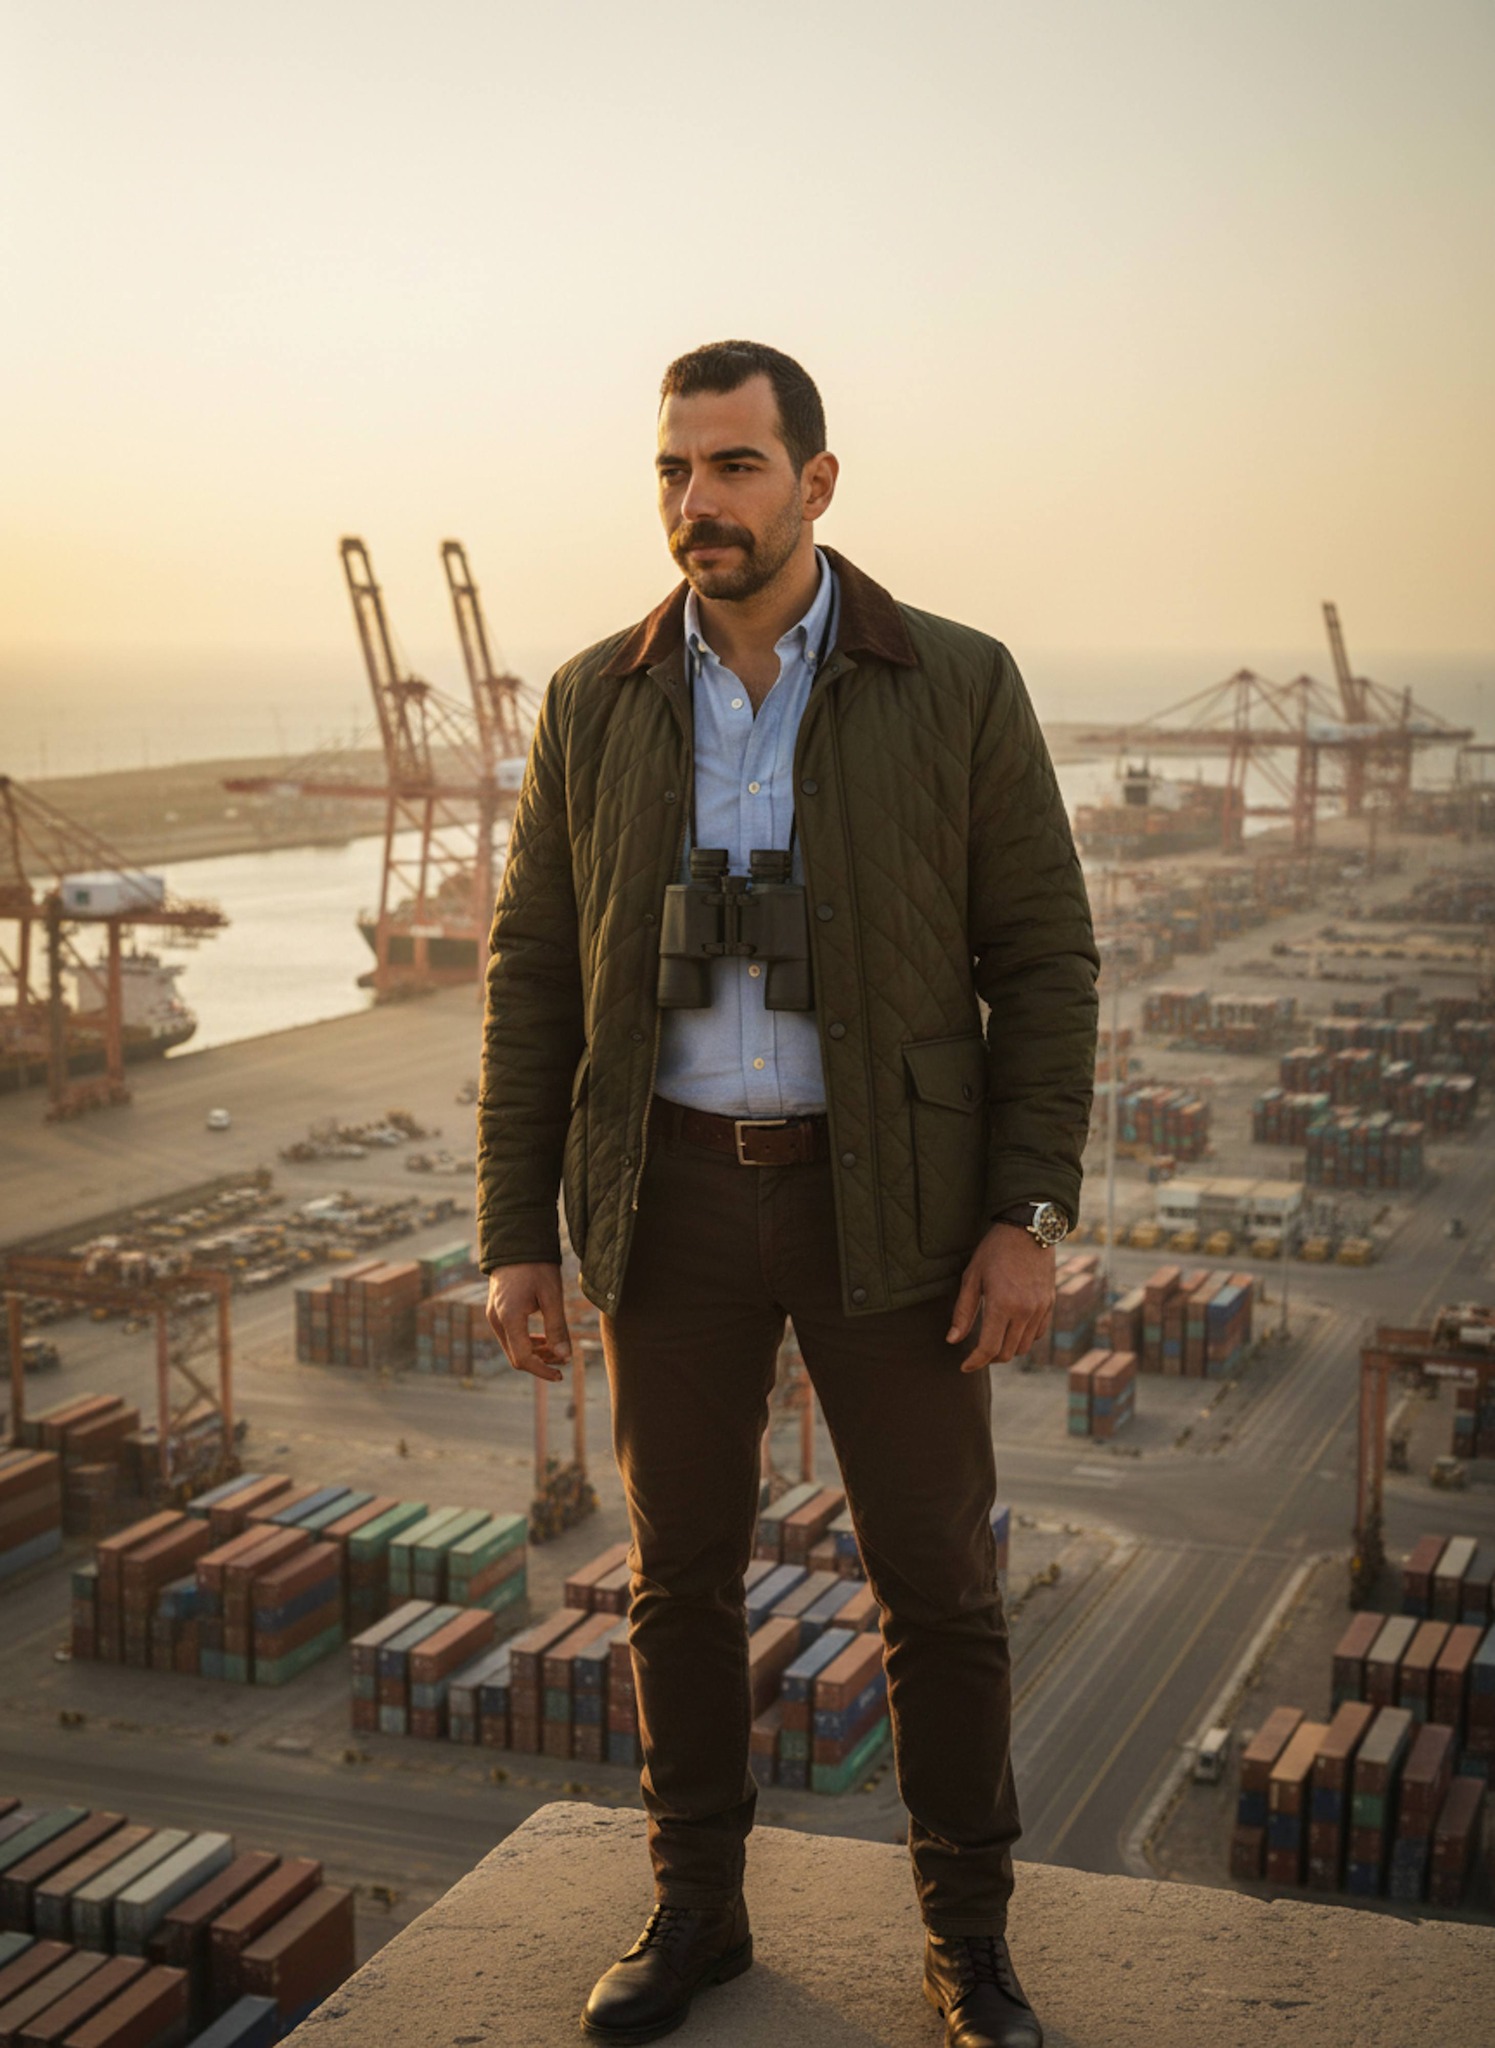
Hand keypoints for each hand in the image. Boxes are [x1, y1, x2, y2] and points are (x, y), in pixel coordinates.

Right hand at [486, 1263, 571, 1382]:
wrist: (516, 1243)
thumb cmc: (536, 1266)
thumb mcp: (552, 1295)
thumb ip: (557, 1327)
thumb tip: (565, 1356)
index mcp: (509, 1318)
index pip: (523, 1358)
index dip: (542, 1371)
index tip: (561, 1374)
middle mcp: (496, 1321)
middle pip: (516, 1357)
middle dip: (540, 1363)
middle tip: (564, 1361)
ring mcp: (493, 1317)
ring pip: (512, 1348)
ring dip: (535, 1354)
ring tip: (559, 1351)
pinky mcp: (496, 1312)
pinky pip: (510, 1337)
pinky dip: (527, 1343)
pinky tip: (545, 1340)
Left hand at [947, 1222, 1055, 1369]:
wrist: (1028, 1229)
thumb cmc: (994, 1251)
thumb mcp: (972, 1277)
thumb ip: (963, 1312)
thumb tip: (953, 1340)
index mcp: (1002, 1304)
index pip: (989, 1348)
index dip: (975, 1362)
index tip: (964, 1366)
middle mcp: (1025, 1311)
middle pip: (1007, 1353)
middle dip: (989, 1358)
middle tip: (976, 1353)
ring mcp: (1040, 1309)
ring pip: (1023, 1347)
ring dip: (1006, 1350)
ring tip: (992, 1341)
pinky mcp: (1049, 1304)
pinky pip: (1037, 1334)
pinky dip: (1023, 1339)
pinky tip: (1011, 1330)